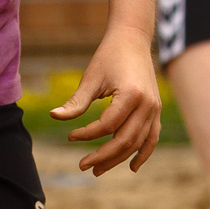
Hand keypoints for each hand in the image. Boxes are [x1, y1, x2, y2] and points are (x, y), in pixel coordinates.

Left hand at [49, 25, 161, 174]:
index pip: (108, 126)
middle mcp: (147, 105)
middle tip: (82, 165)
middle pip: (125, 141)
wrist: (132, 39)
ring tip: (98, 169)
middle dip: (103, 156)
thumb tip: (54, 116)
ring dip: (118, 159)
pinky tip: (132, 167)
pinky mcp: (156, 110)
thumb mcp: (91, 77)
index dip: (87, 134)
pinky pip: (151, 138)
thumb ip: (76, 101)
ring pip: (138, 143)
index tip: (70, 136)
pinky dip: (143, 154)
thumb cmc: (108, 56)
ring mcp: (154, 109)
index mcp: (131, 95)